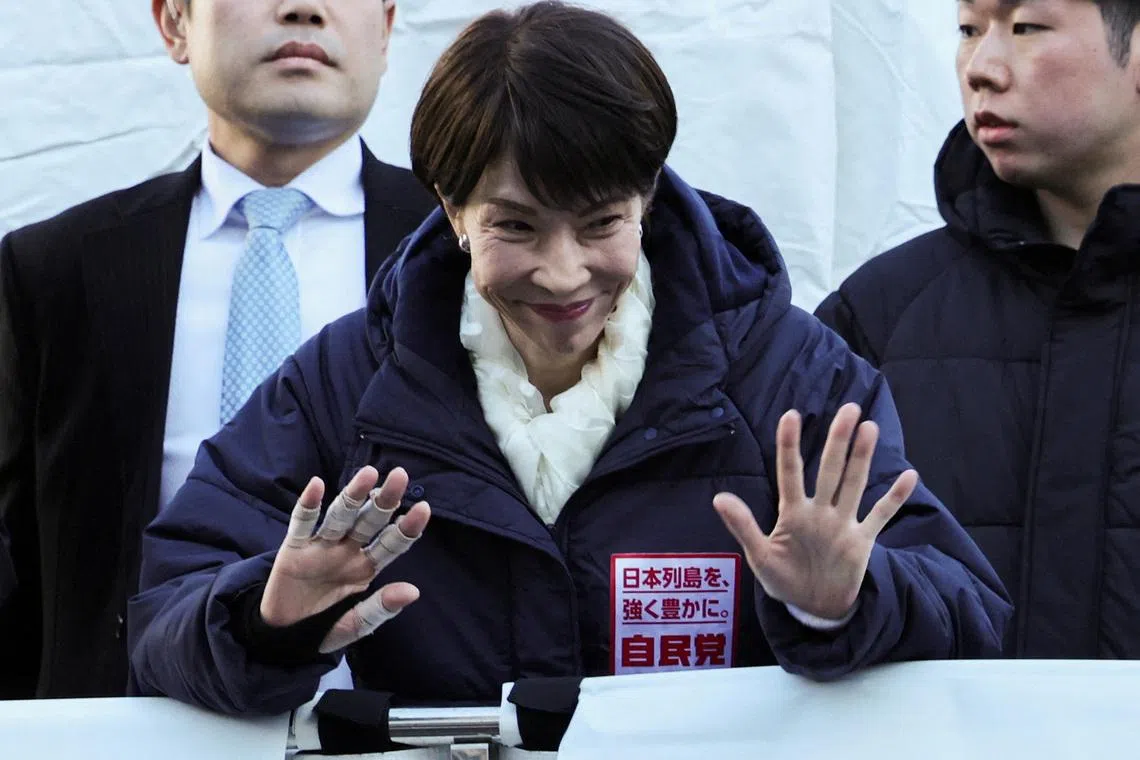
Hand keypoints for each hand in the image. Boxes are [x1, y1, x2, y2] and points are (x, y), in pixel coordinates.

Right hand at [261, 465, 430, 652]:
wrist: (282, 636)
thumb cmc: (323, 626)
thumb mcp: (354, 624)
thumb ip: (380, 609)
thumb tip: (413, 592)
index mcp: (366, 567)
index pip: (391, 543)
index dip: (407, 527)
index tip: (424, 508)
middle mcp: (347, 551)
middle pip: (369, 521)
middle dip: (385, 500)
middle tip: (400, 475)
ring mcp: (321, 546)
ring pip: (340, 515)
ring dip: (353, 495)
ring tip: (369, 474)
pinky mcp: (294, 548)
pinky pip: (302, 523)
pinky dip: (308, 504)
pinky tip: (317, 485)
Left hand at [713, 403, 916, 619]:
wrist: (813, 608)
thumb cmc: (783, 578)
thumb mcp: (760, 556)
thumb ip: (743, 526)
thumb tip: (718, 498)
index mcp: (793, 513)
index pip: (790, 473)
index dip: (789, 446)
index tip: (790, 415)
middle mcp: (819, 511)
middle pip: (830, 470)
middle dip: (838, 440)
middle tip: (849, 409)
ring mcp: (842, 524)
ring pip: (854, 484)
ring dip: (862, 458)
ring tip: (869, 428)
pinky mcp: (862, 541)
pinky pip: (881, 515)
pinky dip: (894, 498)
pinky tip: (910, 475)